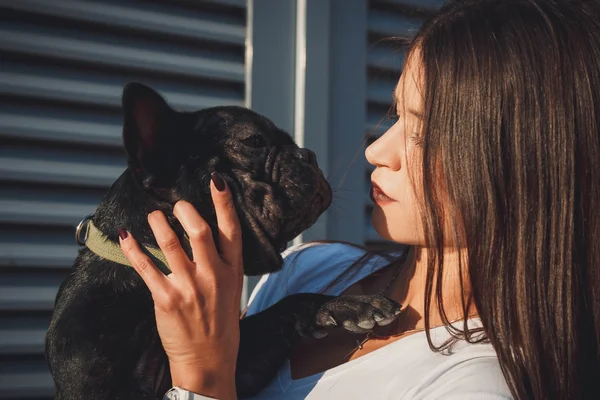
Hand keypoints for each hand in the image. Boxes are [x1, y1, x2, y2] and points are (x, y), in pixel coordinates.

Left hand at [119, 173, 242, 399]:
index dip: (224, 202)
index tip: (216, 180)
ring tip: (154, 216)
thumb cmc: (221, 323)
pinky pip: (146, 268)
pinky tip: (126, 236)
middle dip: (186, 210)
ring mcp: (189, 288)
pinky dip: (133, 249)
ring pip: (171, 244)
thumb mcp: (231, 289)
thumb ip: (221, 262)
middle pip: (200, 231)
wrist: (209, 360)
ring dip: (159, 224)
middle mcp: (213, 276)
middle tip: (177, 204)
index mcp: (232, 270)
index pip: (231, 229)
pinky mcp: (167, 300)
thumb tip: (203, 233)